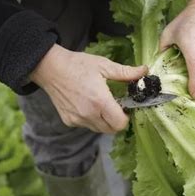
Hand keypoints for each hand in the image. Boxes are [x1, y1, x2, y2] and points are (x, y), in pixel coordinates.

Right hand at [30, 44, 146, 132]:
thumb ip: (126, 73)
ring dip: (105, 122)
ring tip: (101, 105)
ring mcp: (78, 119)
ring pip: (99, 129)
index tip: (125, 107)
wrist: (50, 68)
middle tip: (116, 106)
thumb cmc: (78, 65)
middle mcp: (89, 114)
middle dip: (117, 121)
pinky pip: (87, 126)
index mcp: (100, 101)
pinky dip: (92, 120)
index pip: (120, 123)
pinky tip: (88, 105)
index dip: (126, 117)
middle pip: (112, 130)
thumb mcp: (104, 65)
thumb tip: (144, 71)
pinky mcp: (69, 121)